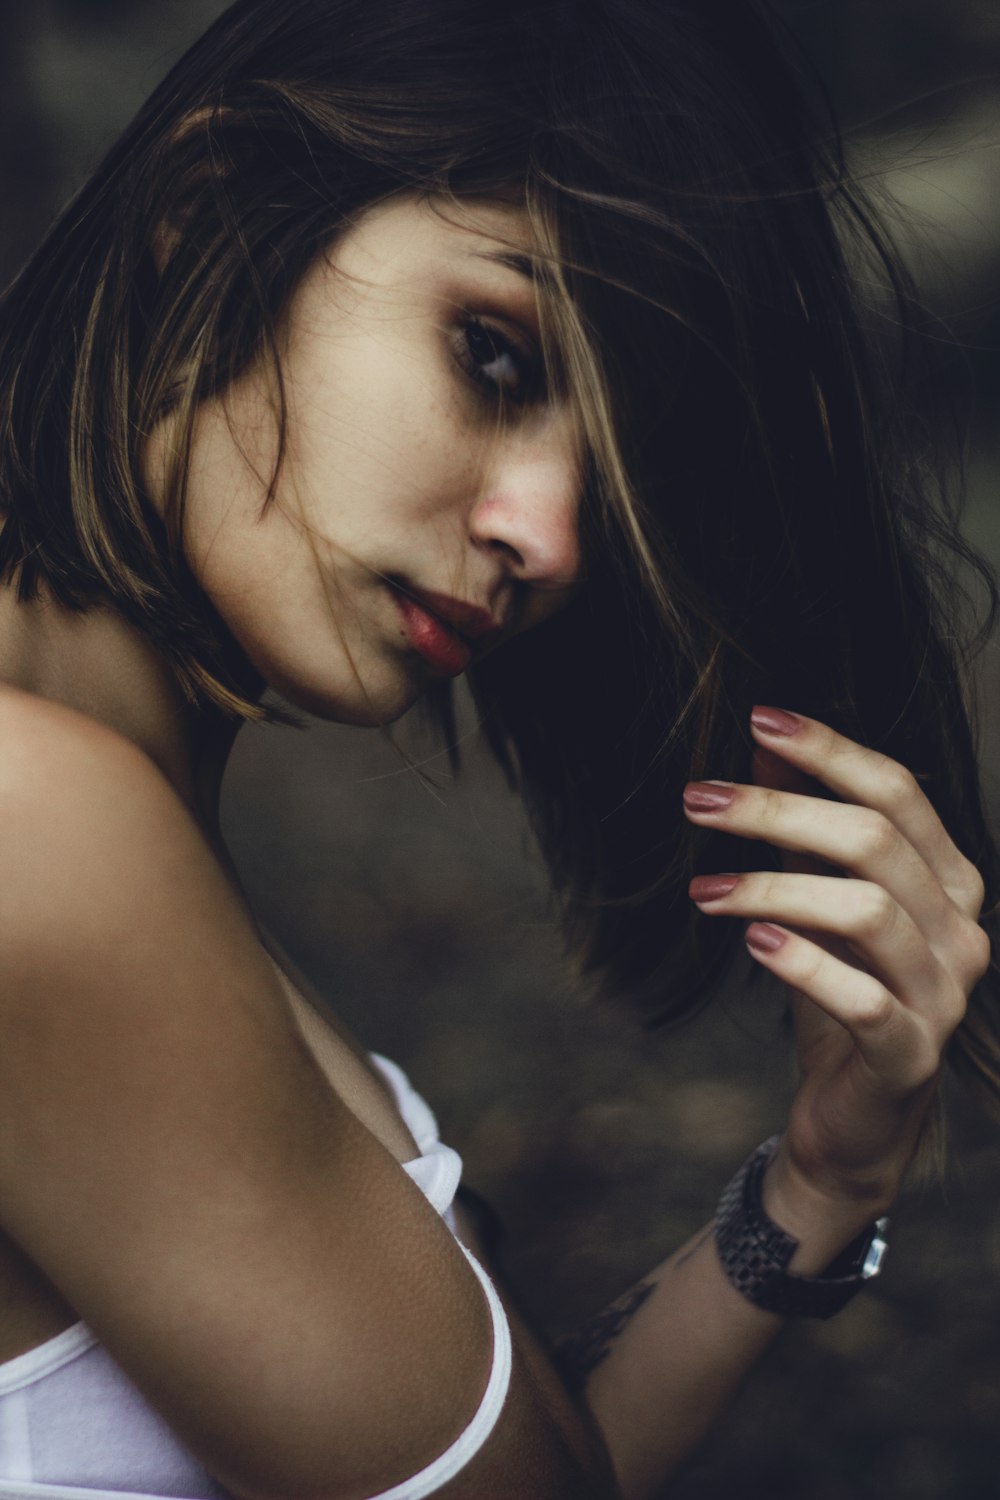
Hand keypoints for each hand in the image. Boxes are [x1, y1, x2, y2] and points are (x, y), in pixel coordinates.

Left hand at [684, 707, 990, 1233]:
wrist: (855, 1117)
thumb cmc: (838, 992)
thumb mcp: (816, 899)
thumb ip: (801, 828)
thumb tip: (762, 741)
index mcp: (948, 880)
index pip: (898, 791)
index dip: (829, 750)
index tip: (756, 718)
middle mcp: (962, 930)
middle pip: (875, 841)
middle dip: (778, 810)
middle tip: (697, 798)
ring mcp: (945, 995)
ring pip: (868, 910)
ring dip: (772, 886)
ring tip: (700, 888)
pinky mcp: (911, 1054)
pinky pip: (864, 999)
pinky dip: (804, 964)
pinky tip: (750, 943)